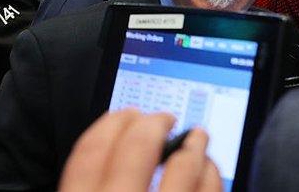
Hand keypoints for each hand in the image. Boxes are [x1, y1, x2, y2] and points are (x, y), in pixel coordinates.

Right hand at [59, 110, 220, 191]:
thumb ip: (89, 188)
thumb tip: (104, 159)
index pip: (90, 152)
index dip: (110, 124)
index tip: (124, 115)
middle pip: (137, 148)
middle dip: (153, 123)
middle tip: (162, 117)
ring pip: (183, 167)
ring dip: (193, 144)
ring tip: (198, 135)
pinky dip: (209, 173)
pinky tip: (208, 169)